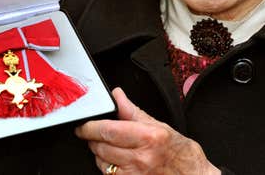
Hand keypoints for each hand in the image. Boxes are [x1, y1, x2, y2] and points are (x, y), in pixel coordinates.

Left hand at [75, 87, 219, 174]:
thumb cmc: (181, 153)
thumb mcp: (159, 126)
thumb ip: (133, 111)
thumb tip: (117, 96)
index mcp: (148, 137)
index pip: (109, 130)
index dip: (90, 127)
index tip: (83, 125)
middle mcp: (141, 158)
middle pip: (101, 147)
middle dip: (92, 138)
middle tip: (93, 133)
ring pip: (102, 163)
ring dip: (99, 153)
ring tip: (109, 146)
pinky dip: (107, 167)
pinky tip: (116, 161)